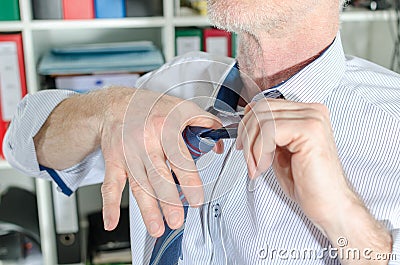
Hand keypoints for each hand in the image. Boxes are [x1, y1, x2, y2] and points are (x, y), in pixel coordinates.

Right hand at [100, 88, 220, 236]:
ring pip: (138, 185)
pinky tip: (111, 222)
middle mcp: (145, 142)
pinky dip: (109, 205)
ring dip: (147, 209)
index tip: (196, 198)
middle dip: (168, 201)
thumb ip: (205, 122)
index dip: (188, 180)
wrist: (116, 104)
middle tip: (177, 220)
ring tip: (157, 227)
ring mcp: (127, 154)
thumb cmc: (151, 107)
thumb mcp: (182, 107)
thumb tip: (218, 144)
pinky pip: (110, 185)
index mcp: (164, 128)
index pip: (179, 157)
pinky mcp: (114, 162)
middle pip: (158, 175)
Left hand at [237, 99, 391, 263]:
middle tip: (248, 159)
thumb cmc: (308, 184)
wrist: (330, 206)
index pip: (266, 104)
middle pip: (262, 108)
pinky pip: (269, 131)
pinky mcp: (310, 130)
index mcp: (306, 114)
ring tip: (258, 167)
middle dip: (246, 135)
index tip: (243, 145)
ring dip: (252, 147)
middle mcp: (312, 112)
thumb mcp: (280, 152)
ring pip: (262, 119)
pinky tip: (265, 166)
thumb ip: (268, 135)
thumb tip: (247, 124)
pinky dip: (259, 150)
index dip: (248, 124)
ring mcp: (313, 119)